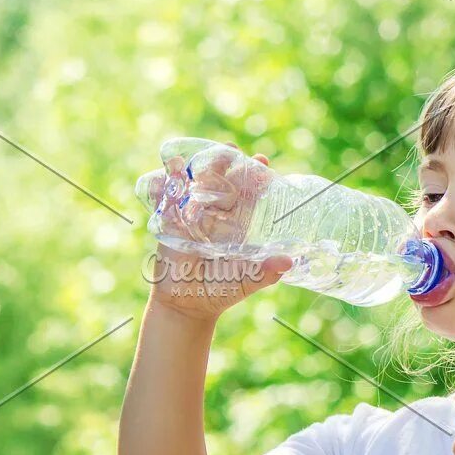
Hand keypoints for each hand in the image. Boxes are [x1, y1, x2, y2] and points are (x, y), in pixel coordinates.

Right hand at [147, 144, 292, 322]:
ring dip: (197, 166)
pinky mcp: (168, 223)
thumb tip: (288, 261)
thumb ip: (267, 271)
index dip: (255, 174)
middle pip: (221, 180)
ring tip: (202, 153)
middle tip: (233, 149)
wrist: (188, 305)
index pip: (247, 191)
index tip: (262, 160)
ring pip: (194, 183)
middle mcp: (215, 214)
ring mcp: (190, 216)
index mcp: (237, 222)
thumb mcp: (247, 280)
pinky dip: (166, 183)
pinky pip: (165, 198)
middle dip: (226, 161)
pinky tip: (171, 167)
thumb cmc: (221, 290)